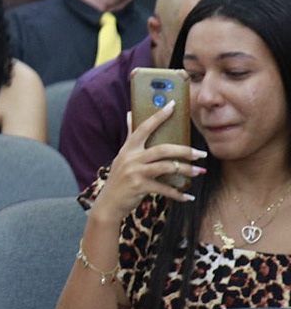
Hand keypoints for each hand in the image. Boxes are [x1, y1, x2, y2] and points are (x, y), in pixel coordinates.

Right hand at [95, 103, 204, 220]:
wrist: (108, 203)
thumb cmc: (120, 178)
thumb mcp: (123, 156)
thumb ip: (130, 136)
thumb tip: (130, 113)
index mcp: (128, 148)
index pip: (144, 127)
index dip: (158, 116)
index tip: (172, 105)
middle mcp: (131, 158)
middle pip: (162, 149)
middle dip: (185, 151)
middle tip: (201, 153)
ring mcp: (134, 172)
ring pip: (167, 167)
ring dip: (186, 170)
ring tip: (199, 171)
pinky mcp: (139, 187)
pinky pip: (164, 188)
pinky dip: (178, 193)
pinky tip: (188, 196)